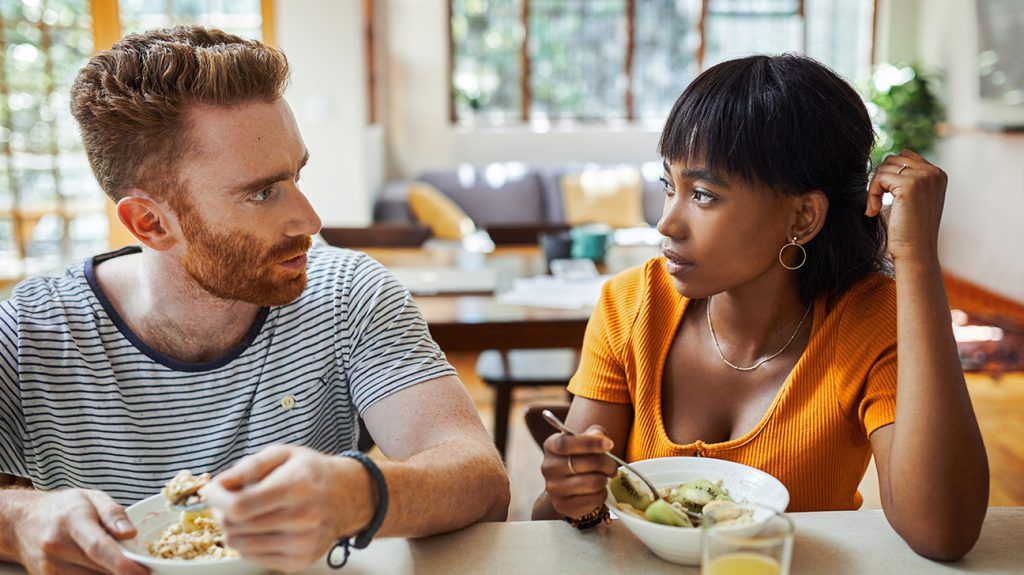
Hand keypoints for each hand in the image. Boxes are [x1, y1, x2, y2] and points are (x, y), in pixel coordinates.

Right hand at [12, 489, 146, 574]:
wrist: (22, 520)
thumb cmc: (62, 507)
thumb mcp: (92, 498)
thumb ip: (113, 513)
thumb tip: (131, 534)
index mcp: (71, 519)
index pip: (97, 546)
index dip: (122, 563)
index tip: (143, 571)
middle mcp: (56, 544)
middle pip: (97, 567)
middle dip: (123, 570)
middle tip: (141, 566)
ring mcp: (48, 565)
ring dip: (108, 574)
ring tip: (117, 562)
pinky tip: (100, 567)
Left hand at [204, 445, 374, 572]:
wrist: (348, 496)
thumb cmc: (311, 472)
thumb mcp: (283, 454)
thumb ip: (248, 466)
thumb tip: (218, 485)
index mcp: (297, 486)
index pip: (241, 506)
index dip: (217, 499)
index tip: (213, 491)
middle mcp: (303, 518)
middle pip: (236, 527)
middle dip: (224, 512)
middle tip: (232, 500)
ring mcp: (303, 543)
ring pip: (240, 545)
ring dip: (235, 529)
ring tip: (248, 514)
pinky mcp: (300, 561)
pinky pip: (253, 557)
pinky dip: (249, 543)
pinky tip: (263, 527)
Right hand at [540, 425, 617, 518]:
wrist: (567, 486)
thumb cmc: (580, 458)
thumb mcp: (586, 441)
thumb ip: (594, 434)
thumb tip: (598, 435)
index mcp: (551, 446)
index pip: (566, 443)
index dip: (590, 443)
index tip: (610, 444)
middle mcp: (548, 467)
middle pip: (584, 463)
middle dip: (606, 464)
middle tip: (613, 467)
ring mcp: (553, 488)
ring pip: (592, 483)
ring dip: (604, 480)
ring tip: (603, 478)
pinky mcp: (563, 505)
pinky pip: (593, 500)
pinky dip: (602, 494)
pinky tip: (598, 490)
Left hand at [866, 149, 948, 263]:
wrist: (915, 252)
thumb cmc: (910, 229)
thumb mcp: (913, 199)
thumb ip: (908, 179)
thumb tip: (888, 162)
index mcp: (938, 174)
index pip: (905, 156)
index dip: (889, 174)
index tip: (885, 196)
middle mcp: (934, 173)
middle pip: (893, 159)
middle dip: (880, 179)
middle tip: (876, 202)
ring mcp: (923, 177)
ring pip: (884, 167)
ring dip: (875, 187)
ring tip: (875, 207)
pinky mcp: (909, 185)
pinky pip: (879, 178)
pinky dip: (871, 193)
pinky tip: (873, 210)